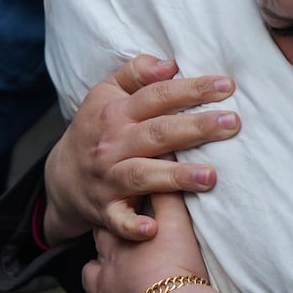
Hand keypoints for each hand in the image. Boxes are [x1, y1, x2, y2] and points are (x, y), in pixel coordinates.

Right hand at [42, 55, 240, 244]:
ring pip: (144, 175)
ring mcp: (109, 178)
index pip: (158, 96)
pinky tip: (152, 229)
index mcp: (116, 112)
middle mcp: (113, 143)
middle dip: (196, 127)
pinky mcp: (105, 209)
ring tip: (210, 176)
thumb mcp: (106, 93)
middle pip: (158, 133)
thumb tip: (170, 63)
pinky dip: (132, 225)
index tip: (227, 86)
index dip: (192, 90)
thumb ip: (137, 73)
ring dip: (176, 177)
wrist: (60, 177)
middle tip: (232, 123)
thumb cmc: (95, 129)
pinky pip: (118, 219)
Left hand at [80, 192, 214, 292]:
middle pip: (91, 275)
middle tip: (105, 274)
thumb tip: (163, 154)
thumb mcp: (177, 225)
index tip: (111, 221)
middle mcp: (106, 287)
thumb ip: (170, 194)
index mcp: (120, 255)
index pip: (108, 232)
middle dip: (96, 274)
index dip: (110, 225)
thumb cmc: (176, 273)